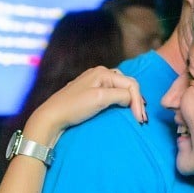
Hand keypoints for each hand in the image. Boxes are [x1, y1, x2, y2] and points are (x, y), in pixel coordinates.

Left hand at [24, 66, 146, 144]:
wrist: (52, 116)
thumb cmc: (74, 107)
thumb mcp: (100, 98)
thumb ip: (120, 95)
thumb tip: (132, 99)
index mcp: (103, 72)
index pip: (131, 84)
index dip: (138, 102)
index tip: (140, 120)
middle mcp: (100, 73)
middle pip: (128, 84)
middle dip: (137, 100)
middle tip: (141, 119)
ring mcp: (95, 82)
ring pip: (121, 88)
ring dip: (130, 100)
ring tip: (135, 114)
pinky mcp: (91, 91)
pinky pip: (113, 93)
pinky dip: (121, 101)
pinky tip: (123, 108)